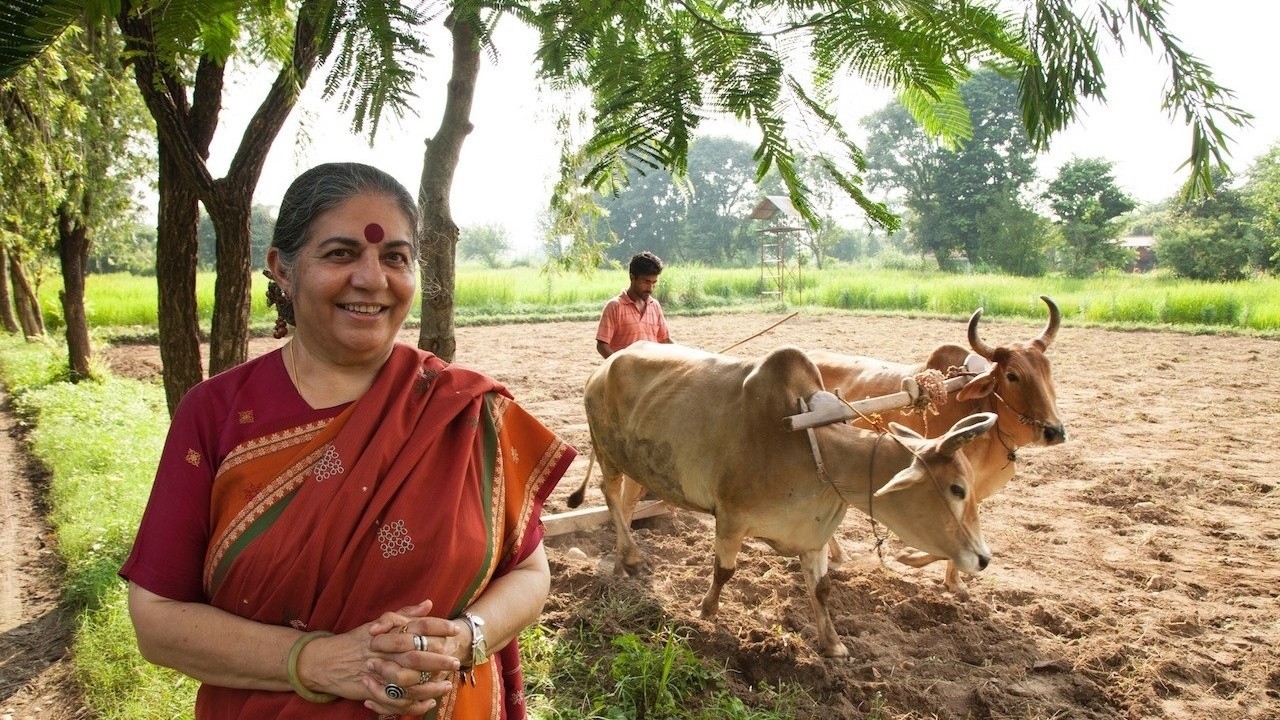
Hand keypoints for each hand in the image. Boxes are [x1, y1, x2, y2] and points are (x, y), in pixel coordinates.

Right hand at [359, 600, 463, 714]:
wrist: (325, 661)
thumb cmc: (356, 641)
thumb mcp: (379, 623)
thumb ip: (405, 614)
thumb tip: (429, 603)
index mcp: (389, 631)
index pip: (418, 625)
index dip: (438, 627)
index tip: (455, 630)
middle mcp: (386, 649)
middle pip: (418, 653)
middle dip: (439, 658)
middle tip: (455, 662)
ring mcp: (380, 670)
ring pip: (411, 679)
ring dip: (431, 685)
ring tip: (447, 685)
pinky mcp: (374, 689)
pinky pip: (398, 699)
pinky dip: (415, 703)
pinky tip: (429, 702)